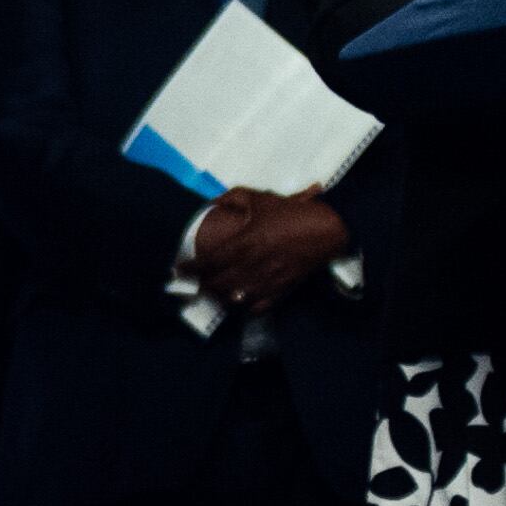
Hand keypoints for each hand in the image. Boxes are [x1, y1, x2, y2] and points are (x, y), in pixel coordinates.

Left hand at [190, 189, 350, 316]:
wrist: (327, 229)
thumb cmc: (292, 212)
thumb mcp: (261, 198)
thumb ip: (234, 198)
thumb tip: (213, 203)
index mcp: (245, 243)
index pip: (209, 261)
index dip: (191, 267)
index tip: (178, 269)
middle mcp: (253, 265)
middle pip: (218, 283)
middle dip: (202, 284)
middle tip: (194, 281)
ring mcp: (267, 280)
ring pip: (234, 297)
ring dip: (220, 296)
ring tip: (212, 291)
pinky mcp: (281, 290)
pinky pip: (257, 306)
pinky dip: (245, 306)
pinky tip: (239, 301)